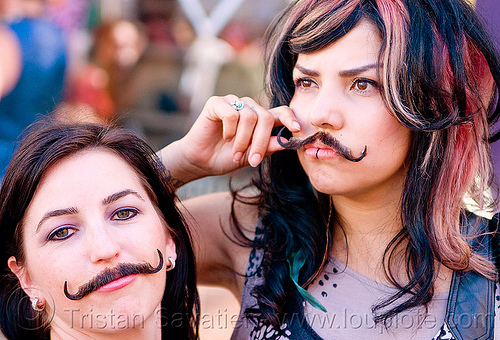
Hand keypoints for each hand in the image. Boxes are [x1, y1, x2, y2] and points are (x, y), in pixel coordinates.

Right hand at [159, 95, 299, 184]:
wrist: (200, 161)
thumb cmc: (225, 157)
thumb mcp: (251, 155)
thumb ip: (268, 147)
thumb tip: (286, 142)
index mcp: (260, 118)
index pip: (280, 112)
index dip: (290, 118)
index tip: (297, 129)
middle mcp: (248, 107)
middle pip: (266, 117)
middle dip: (261, 141)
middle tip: (252, 160)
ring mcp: (232, 103)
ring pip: (250, 117)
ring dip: (243, 140)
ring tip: (235, 153)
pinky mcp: (217, 103)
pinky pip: (232, 114)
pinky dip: (230, 130)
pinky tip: (224, 137)